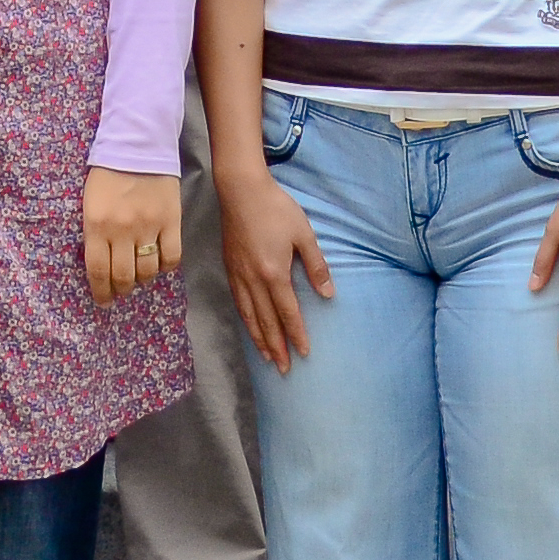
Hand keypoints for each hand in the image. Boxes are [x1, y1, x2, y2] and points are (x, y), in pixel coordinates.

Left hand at [83, 167, 184, 305]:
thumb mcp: (89, 204)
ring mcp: (149, 226)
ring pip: (147, 271)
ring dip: (142, 279)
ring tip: (138, 275)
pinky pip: (171, 257)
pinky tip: (158, 262)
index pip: (98, 271)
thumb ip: (94, 234)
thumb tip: (101, 266)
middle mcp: (122, 230)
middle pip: (123, 277)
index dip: (101, 292)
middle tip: (120, 290)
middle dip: (120, 290)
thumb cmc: (107, 174)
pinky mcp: (172, 221)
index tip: (103, 301)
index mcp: (96, 225)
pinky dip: (164, 266)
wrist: (137, 145)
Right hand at [219, 162, 334, 373]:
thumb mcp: (304, 234)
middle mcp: (254, 280)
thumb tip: (328, 294)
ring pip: (249, 316)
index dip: (296, 335)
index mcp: (274, 273)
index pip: (288, 313)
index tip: (304, 353)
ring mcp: (239, 275)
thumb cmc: (276, 209)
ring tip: (268, 357)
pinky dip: (245, 320)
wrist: (241, 190)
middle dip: (277, 347)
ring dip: (260, 339)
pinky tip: (250, 327)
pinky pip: (238, 303)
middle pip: (267, 321)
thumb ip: (316, 266)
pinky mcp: (230, 268)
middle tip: (285, 369)